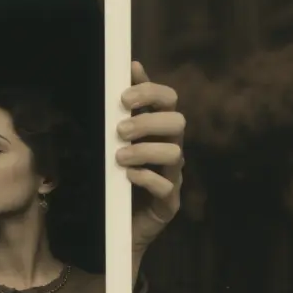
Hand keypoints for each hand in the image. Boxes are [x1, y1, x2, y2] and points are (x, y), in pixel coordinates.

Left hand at [116, 61, 185, 252]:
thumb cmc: (117, 178)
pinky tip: (128, 176)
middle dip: (148, 122)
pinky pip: (167, 186)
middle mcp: (170, 149)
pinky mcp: (169, 203)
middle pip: (177, 122)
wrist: (116, 225)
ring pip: (175, 153)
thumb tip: (130, 67)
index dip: (150, 92)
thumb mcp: (115, 141)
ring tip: (119, 157)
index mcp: (159, 130)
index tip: (123, 96)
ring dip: (144, 151)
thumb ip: (124, 109)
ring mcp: (173, 176)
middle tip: (120, 130)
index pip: (168, 100)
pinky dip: (147, 178)